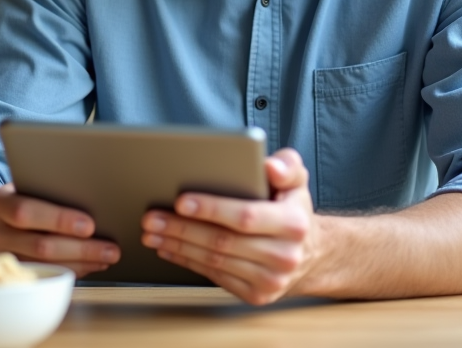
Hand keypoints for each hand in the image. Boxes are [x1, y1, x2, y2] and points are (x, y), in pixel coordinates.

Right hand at [0, 183, 120, 277]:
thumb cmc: (21, 195)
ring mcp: (0, 257)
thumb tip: (92, 201)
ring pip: (46, 265)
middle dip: (80, 248)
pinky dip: (73, 269)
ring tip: (107, 257)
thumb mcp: (27, 186)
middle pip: (40, 245)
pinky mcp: (12, 272)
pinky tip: (92, 263)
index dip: (59, 219)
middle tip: (110, 249)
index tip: (90, 225)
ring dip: (82, 262)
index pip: (26, 211)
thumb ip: (48, 191)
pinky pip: (47, 274)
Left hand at [140, 148, 319, 304]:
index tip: (181, 201)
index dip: (212, 209)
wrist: (309, 254)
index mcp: (293, 224)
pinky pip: (215, 276)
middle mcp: (285, 256)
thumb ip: (286, 165)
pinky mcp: (256, 295)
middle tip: (152, 218)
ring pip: (214, 261)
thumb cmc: (292, 209)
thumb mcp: (296, 180)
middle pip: (223, 242)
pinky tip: (169, 249)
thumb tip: (269, 166)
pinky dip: (187, 262)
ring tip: (153, 232)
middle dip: (182, 229)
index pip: (246, 217)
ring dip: (178, 246)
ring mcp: (270, 280)